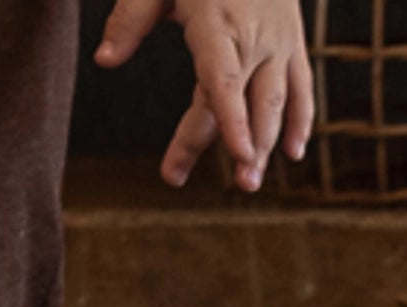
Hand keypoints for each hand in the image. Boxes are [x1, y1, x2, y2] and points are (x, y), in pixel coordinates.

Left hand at [96, 0, 315, 193]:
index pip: (224, 81)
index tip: (238, 155)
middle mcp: (254, 36)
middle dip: (244, 147)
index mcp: (217, 21)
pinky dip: (300, 120)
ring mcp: (278, 42)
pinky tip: (293, 153)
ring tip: (251, 181)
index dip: (232, 121)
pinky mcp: (293, 43)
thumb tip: (103, 61)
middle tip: (238, 187)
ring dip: (269, 144)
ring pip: (278, 102)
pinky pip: (302, 88)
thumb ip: (129, 19)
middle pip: (249, 103)